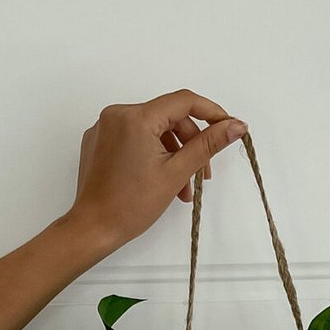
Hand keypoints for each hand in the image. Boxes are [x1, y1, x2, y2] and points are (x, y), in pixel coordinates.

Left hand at [69, 92, 247, 256]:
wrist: (93, 228)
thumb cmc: (129, 205)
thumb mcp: (177, 172)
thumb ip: (209, 144)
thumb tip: (236, 126)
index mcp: (136, 117)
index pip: (184, 101)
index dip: (211, 112)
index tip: (227, 127)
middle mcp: (117, 115)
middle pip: (168, 116)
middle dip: (191, 143)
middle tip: (204, 173)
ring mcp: (105, 127)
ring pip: (153, 129)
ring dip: (174, 153)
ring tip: (183, 187)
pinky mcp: (99, 141)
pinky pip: (135, 137)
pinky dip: (152, 153)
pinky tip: (161, 179)